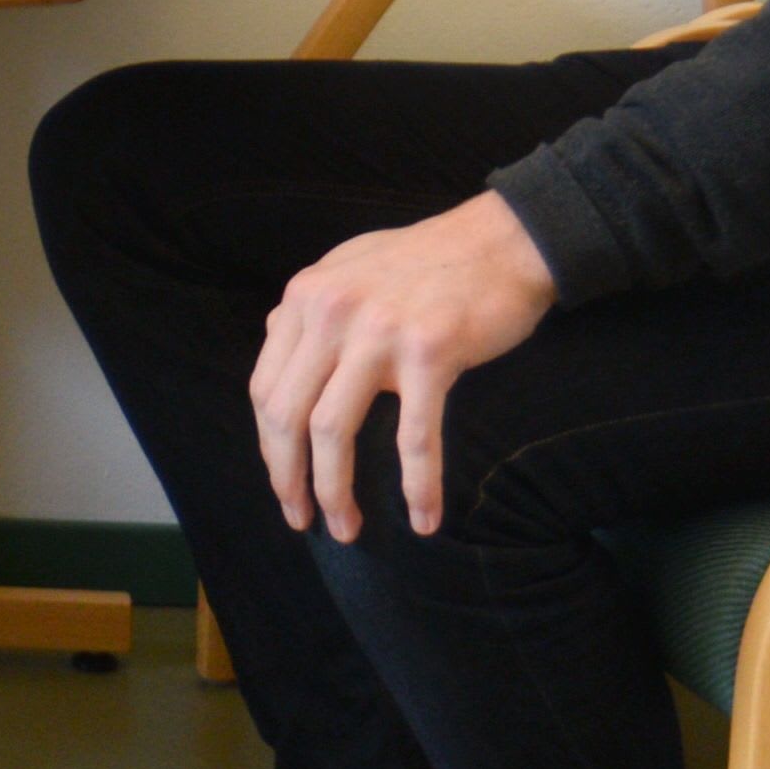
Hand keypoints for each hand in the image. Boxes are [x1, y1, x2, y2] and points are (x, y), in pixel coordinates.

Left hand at [249, 193, 560, 542]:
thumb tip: (283, 363)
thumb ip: (312, 314)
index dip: (269, 448)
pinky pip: (414, 436)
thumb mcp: (350, 270)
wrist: (504, 239)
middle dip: (289, 481)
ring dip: (335, 492)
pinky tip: (424, 519)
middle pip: (287, 417)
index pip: (265, 389)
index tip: (284, 484)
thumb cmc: (430, 261)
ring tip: (347, 529)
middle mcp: (331, 312)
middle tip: (303, 521)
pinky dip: (417, 485)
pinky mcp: (431, 352)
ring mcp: (378, 332)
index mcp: (305, 298)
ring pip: (333, 433)